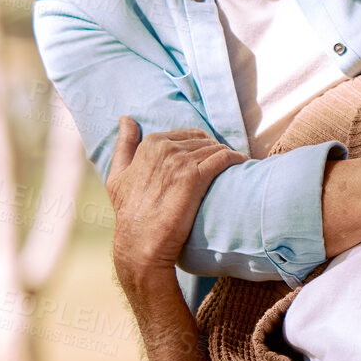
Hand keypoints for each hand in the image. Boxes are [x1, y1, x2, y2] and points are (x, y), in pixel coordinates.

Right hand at [107, 117, 245, 290]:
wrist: (141, 243)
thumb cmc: (129, 213)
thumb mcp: (117, 175)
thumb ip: (124, 144)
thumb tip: (126, 118)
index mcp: (150, 144)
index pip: (187, 134)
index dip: (201, 145)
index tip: (210, 157)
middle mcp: (165, 148)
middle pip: (203, 140)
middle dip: (215, 149)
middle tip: (225, 164)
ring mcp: (180, 161)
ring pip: (215, 148)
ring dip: (228, 155)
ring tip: (237, 166)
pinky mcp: (195, 176)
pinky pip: (224, 158)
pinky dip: (236, 158)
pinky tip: (243, 164)